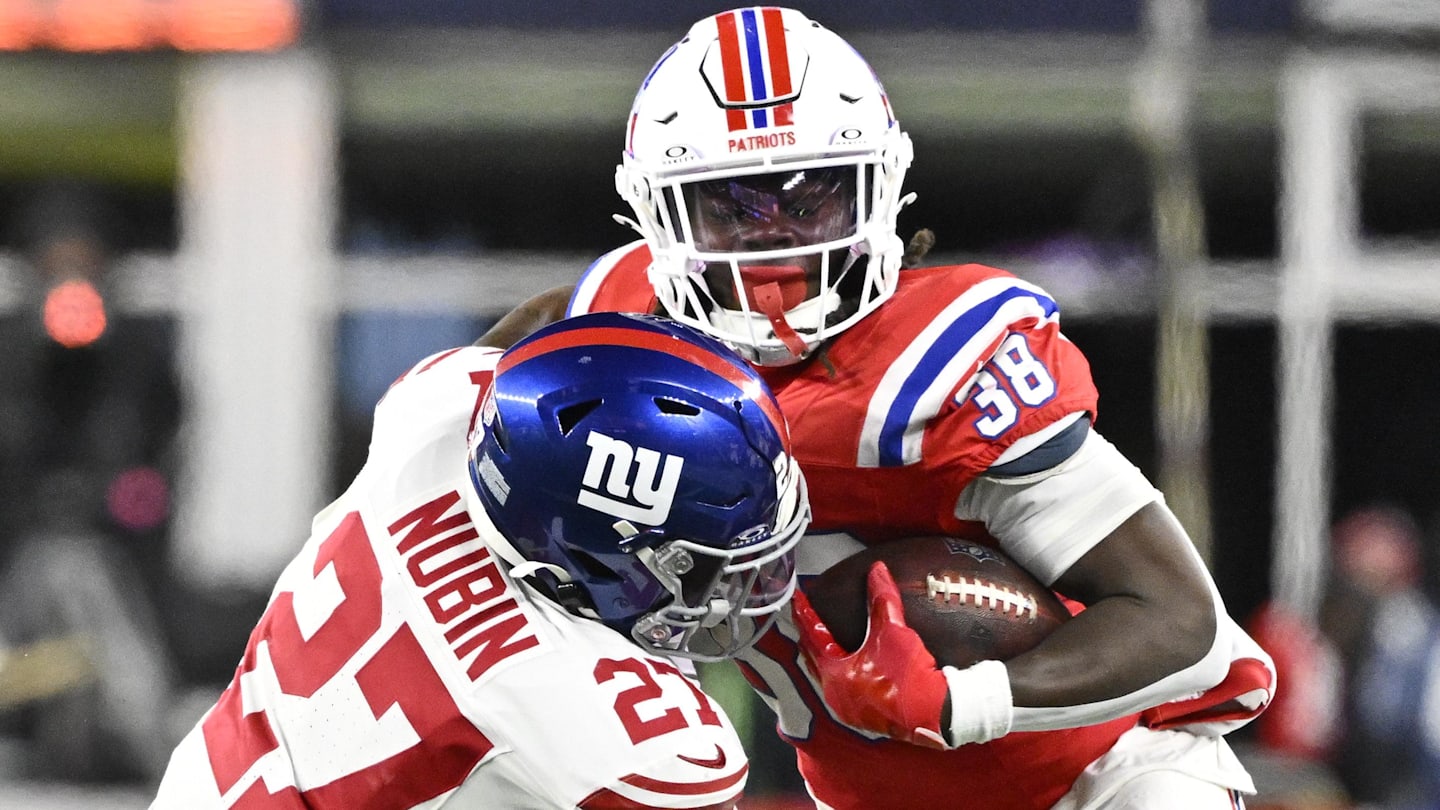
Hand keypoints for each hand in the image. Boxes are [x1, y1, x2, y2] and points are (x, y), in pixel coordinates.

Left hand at [792, 561, 950, 748]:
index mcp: (835, 672)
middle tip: (805, 617)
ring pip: (826, 677)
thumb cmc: (909, 676)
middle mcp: (834, 693)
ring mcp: (847, 709)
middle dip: (809, 636)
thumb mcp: (893, 630)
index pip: (812, 636)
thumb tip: (877, 570)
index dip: (805, 614)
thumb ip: (882, 598)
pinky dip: (839, 674)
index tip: (798, 600)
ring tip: (822, 640)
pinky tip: (848, 667)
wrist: (934, 713)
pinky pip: (842, 690)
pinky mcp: (863, 718)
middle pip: (813, 658)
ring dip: (823, 657)